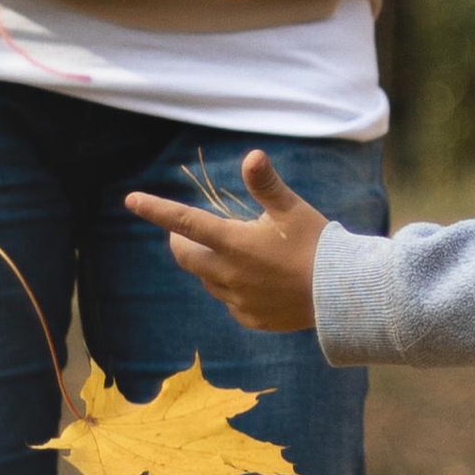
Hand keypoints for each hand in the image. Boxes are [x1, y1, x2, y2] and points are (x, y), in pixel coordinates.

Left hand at [124, 151, 328, 336]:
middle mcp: (229, 274)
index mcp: (234, 243)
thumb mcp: (292, 209)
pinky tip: (256, 282)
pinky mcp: (251, 319)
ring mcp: (238, 300)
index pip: (184, 222)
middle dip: (182, 242)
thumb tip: (251, 155)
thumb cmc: (318, 244)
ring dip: (211, 265)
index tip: (131, 200)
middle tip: (190, 233)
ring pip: (208, 280)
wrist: (343, 293)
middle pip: (187, 257)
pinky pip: (230, 302)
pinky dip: (232, 289)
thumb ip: (266, 184)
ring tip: (236, 254)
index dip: (155, 210)